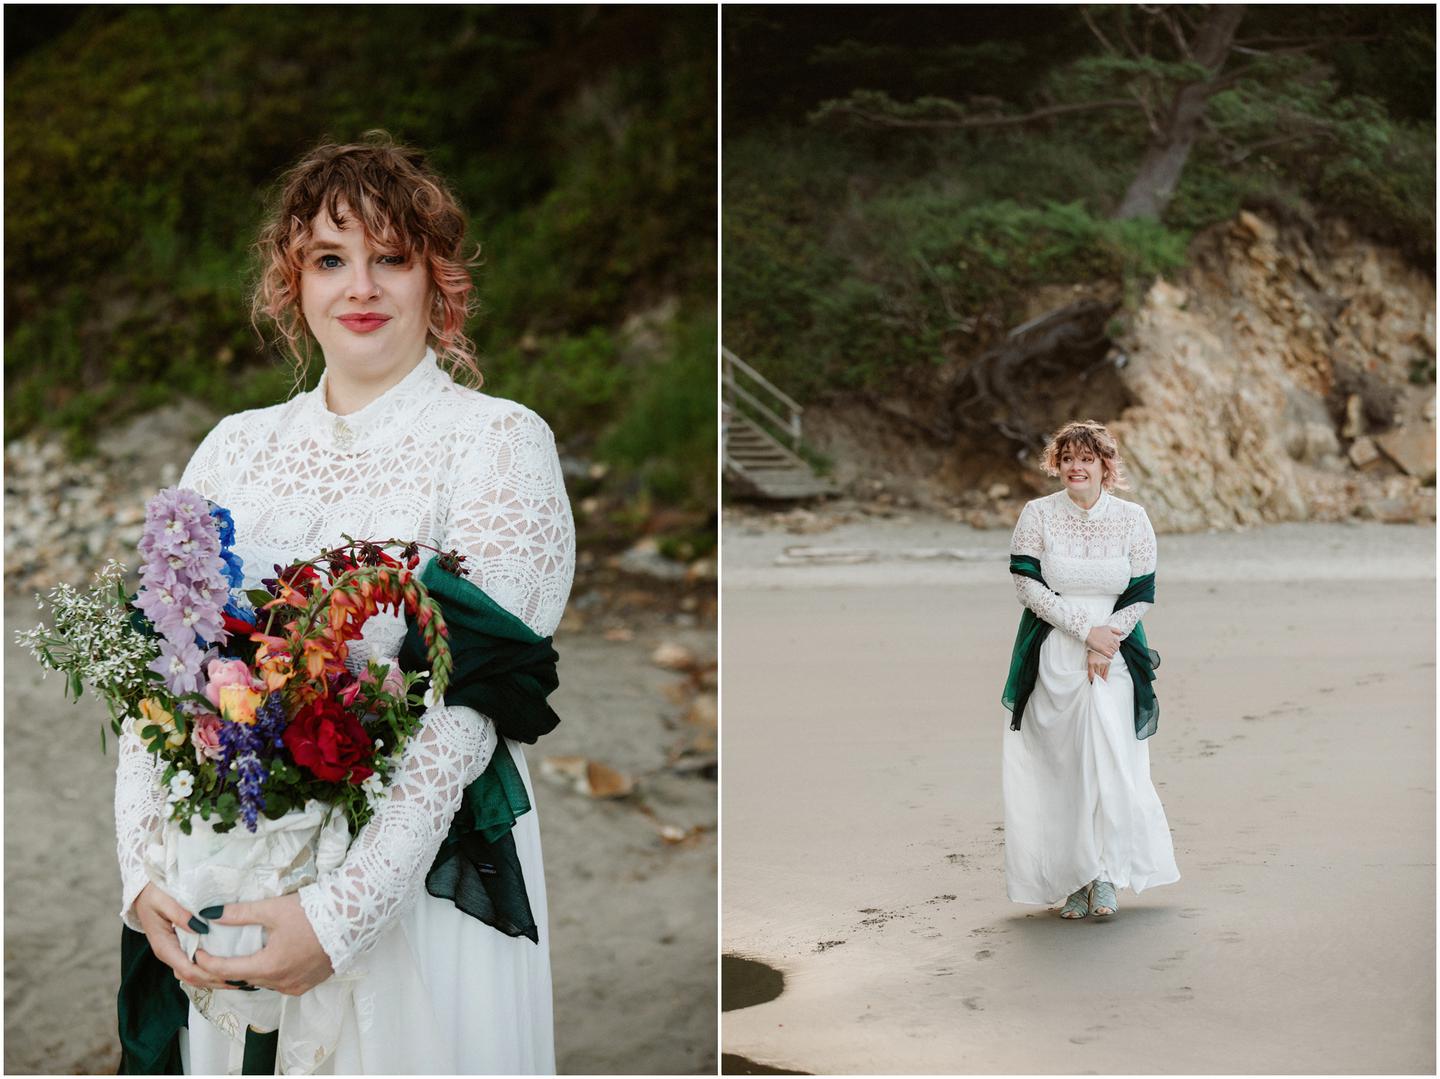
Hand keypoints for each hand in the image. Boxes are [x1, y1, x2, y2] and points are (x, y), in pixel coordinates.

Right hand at [134, 882, 228, 990]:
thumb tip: (201, 929)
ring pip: (193, 975)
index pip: (187, 969)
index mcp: (164, 946)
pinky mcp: (180, 949)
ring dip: (213, 978)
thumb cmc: (153, 894)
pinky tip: (227, 968)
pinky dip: (209, 970)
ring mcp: (174, 953)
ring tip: (238, 978)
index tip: (230, 969)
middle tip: (240, 979)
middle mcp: (169, 954)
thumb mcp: (164, 900)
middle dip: (214, 980)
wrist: (143, 892)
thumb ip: (181, 914)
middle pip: (192, 977)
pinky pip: (194, 966)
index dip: (208, 972)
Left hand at [192, 892, 333, 995]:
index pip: (227, 970)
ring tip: (238, 956)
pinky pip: (279, 984)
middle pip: (243, 980)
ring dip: (248, 972)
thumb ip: (239, 914)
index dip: (208, 962)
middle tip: (213, 955)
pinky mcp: (308, 984)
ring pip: (261, 983)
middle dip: (225, 969)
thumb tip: (210, 915)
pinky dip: (268, 975)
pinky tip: (267, 961)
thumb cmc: (314, 913)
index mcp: (269, 966)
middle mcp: (281, 982)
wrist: (352, 918)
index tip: (198, 953)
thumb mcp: (273, 909)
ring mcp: (295, 986)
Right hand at [1085, 625, 1122, 657]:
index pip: (1118, 644)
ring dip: (1112, 653)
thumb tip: (1122, 633)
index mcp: (1112, 637)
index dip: (1116, 646)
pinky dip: (1110, 656)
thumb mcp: (1108, 627)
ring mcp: (1106, 646)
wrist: (1089, 633)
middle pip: (1116, 649)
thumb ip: (1116, 630)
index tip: (1113, 646)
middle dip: (1114, 649)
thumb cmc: (1098, 630)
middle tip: (1111, 649)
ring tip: (1110, 652)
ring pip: (1113, 652)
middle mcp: (1110, 642)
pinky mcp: (1102, 650)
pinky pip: (1109, 655)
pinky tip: (1110, 656)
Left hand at [1087, 650, 1110, 683]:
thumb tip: (1091, 676)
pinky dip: (1105, 676)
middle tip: (1096, 684)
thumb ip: (1090, 668)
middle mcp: (1097, 664)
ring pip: (1102, 674)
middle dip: (1096, 680)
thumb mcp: (1089, 659)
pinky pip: (1107, 672)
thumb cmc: (1093, 652)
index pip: (1091, 675)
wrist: (1099, 645)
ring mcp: (1103, 664)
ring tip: (1100, 682)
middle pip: (1097, 676)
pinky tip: (1104, 679)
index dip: (1091, 680)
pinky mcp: (1108, 663)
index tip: (1092, 683)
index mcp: (1091, 663)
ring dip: (1101, 679)